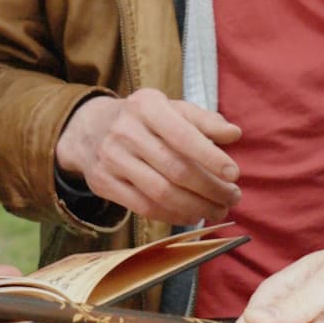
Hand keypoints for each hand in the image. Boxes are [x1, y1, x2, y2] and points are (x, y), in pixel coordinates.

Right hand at [55, 89, 241, 223]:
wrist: (89, 129)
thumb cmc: (143, 120)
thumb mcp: (171, 109)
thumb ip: (204, 120)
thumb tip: (234, 134)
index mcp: (146, 107)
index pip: (183, 136)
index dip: (211, 157)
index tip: (234, 174)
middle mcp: (126, 131)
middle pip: (175, 169)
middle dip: (210, 189)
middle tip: (232, 198)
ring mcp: (111, 159)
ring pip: (161, 193)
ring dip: (195, 207)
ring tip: (217, 210)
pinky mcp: (103, 183)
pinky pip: (143, 207)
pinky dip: (172, 215)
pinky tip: (191, 215)